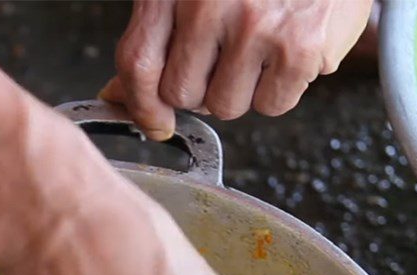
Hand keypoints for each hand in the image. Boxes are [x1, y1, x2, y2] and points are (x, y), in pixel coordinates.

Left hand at [100, 0, 373, 138]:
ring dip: (243, 89)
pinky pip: (272, 105)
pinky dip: (281, 89)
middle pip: (182, 94)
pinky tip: (289, 50)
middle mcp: (207, 2)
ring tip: (262, 47)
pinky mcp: (298, 46)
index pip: (138, 64)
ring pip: (226, 107)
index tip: (155, 121)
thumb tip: (117, 96)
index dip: (142, 104)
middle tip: (228, 56)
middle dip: (203, 88)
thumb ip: (155, 37)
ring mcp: (254, 24)